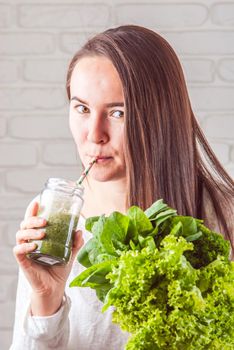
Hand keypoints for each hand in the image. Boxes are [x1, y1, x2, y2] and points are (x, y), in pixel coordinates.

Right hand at [13, 200, 83, 315]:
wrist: (54, 288)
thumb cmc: (59, 268)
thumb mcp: (70, 253)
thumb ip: (75, 242)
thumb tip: (80, 230)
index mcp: (39, 237)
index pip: (32, 220)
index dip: (32, 210)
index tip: (37, 202)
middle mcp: (30, 241)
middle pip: (24, 224)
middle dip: (32, 219)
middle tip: (44, 221)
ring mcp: (26, 251)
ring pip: (20, 235)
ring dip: (30, 231)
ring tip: (43, 233)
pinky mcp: (23, 262)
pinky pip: (18, 251)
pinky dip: (24, 247)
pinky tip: (33, 246)